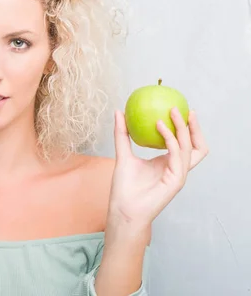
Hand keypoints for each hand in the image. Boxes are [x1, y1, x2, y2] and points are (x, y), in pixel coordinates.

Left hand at [108, 107, 208, 226]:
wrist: (123, 208)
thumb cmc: (124, 187)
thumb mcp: (123, 154)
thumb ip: (122, 134)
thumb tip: (119, 112)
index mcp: (168, 162)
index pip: (185, 142)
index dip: (186, 127)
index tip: (176, 107)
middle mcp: (176, 167)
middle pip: (196, 145)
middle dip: (193, 126)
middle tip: (181, 108)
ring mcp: (178, 174)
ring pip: (190, 148)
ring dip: (183, 128)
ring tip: (171, 112)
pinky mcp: (176, 180)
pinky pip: (177, 155)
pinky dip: (171, 139)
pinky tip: (159, 126)